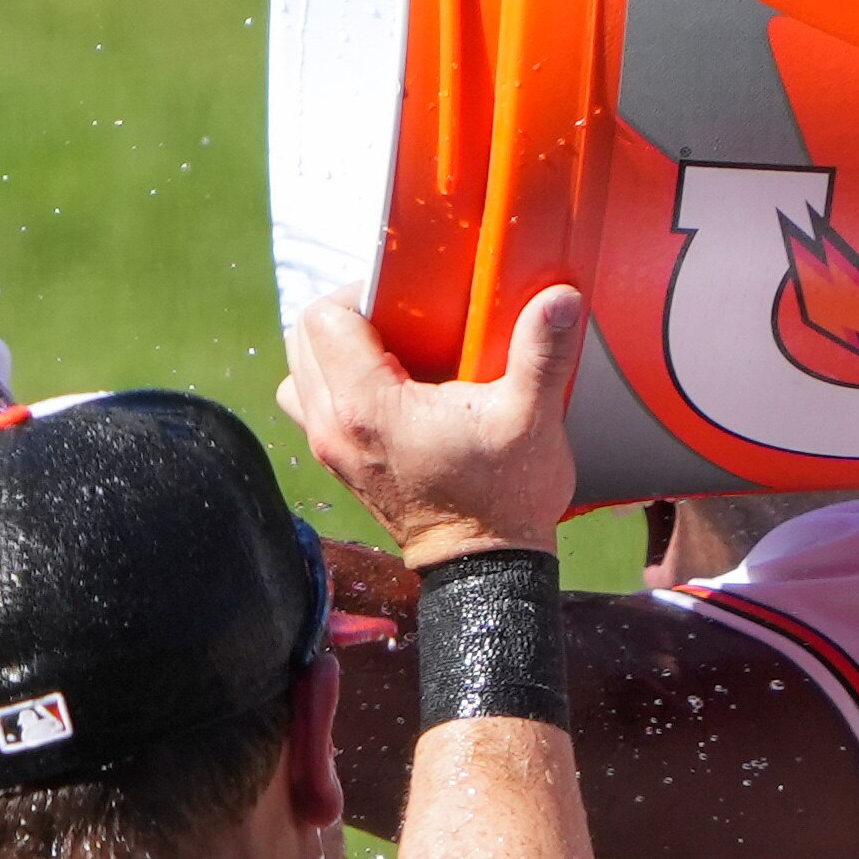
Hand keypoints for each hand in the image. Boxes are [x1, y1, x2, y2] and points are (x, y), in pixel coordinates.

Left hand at [277, 286, 585, 564]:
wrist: (484, 566)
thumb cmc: (505, 498)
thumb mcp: (532, 418)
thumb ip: (542, 352)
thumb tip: (559, 298)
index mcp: (367, 408)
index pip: (324, 320)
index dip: (357, 292)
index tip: (401, 294)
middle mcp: (333, 427)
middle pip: (302, 341)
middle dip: (345, 316)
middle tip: (399, 315)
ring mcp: (330, 449)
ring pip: (299, 375)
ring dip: (332, 353)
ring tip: (388, 349)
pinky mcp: (339, 464)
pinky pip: (312, 407)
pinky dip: (335, 387)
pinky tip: (387, 386)